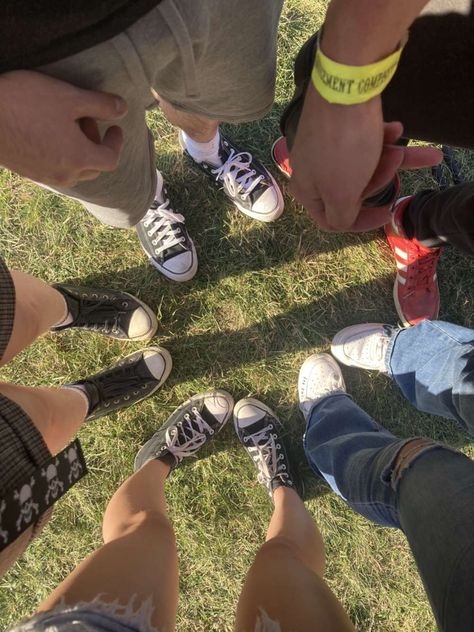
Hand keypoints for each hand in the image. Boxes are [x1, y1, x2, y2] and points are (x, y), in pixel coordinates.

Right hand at [0, 70, 127, 186]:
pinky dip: (60, 155)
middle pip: (93, 168)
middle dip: (96, 145)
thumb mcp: (69, 97)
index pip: (111, 159)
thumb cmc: (26, 103)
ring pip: (73, 171)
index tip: (114, 126)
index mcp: (79, 159)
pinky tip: (46, 132)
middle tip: (84, 120)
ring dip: (78, 151)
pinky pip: (54, 170)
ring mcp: (45, 176)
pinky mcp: (29, 173)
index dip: (117, 142)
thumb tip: (123, 108)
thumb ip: (100, 104)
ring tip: (63, 124)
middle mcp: (65, 174)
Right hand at [289, 84, 441, 231]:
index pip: (332, 221)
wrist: (346, 86)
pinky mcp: (339, 124)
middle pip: (351, 190)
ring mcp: (325, 145)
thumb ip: (341, 217)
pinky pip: (362, 140)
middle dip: (379, 179)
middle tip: (396, 164)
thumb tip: (341, 223)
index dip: (361, 222)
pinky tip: (397, 129)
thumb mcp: (342, 194)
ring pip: (362, 163)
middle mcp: (312, 169)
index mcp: (307, 190)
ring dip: (389, 159)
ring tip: (408, 148)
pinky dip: (382, 138)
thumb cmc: (343, 149)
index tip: (387, 213)